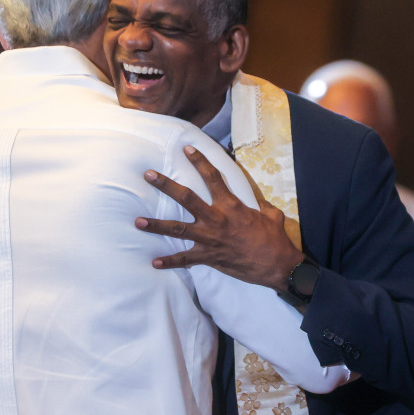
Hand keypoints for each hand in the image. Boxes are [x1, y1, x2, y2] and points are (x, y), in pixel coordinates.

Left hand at [135, 146, 303, 290]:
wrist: (275, 265)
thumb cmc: (274, 239)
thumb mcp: (272, 215)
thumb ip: (261, 205)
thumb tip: (259, 202)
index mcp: (231, 205)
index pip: (212, 177)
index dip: (199, 161)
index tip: (186, 149)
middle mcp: (216, 219)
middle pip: (185, 198)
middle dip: (165, 185)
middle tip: (148, 175)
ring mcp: (210, 239)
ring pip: (177, 229)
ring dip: (156, 225)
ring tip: (138, 221)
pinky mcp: (209, 257)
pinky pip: (185, 259)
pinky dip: (170, 261)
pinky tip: (154, 262)